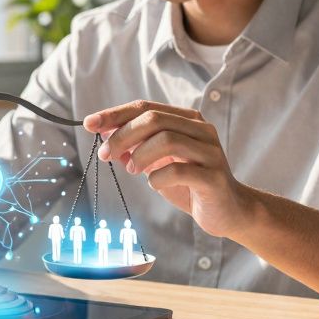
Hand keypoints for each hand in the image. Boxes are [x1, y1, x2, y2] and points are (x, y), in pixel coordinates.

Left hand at [84, 100, 249, 237]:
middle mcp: (202, 130)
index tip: (89, 123)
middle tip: (105, 154)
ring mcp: (210, 153)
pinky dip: (157, 178)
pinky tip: (154, 184)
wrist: (228, 212)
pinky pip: (178, 170)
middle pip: (154, 119)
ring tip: (132, 170)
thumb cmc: (189, 184)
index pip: (145, 107)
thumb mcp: (158, 162)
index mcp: (187, 120)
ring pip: (167, 139)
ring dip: (139, 155)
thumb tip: (103, 133)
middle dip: (122, 135)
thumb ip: (136, 146)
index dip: (114, 114)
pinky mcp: (213, 178)